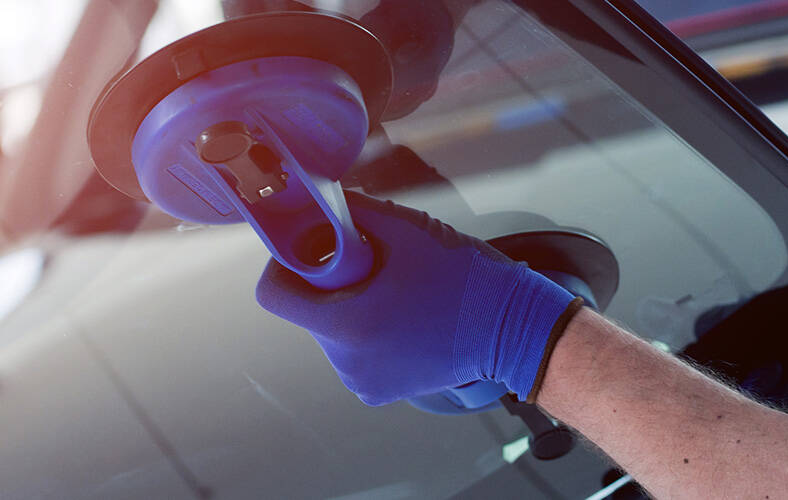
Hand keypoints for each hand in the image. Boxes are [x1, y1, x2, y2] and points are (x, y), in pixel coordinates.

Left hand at [256, 192, 581, 404]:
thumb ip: (348, 210)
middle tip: (371, 266)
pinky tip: (401, 317)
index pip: (274, 296)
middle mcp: (347, 362)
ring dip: (349, 308)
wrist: (513, 328)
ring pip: (330, 331)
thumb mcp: (403, 228)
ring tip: (394, 293)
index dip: (284, 266)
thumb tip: (313, 197)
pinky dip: (366, 332)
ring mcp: (362, 381)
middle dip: (327, 285)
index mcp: (346, 325)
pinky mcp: (378, 391)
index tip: (310, 250)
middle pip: (306, 312)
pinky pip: (352, 352)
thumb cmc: (464, 276)